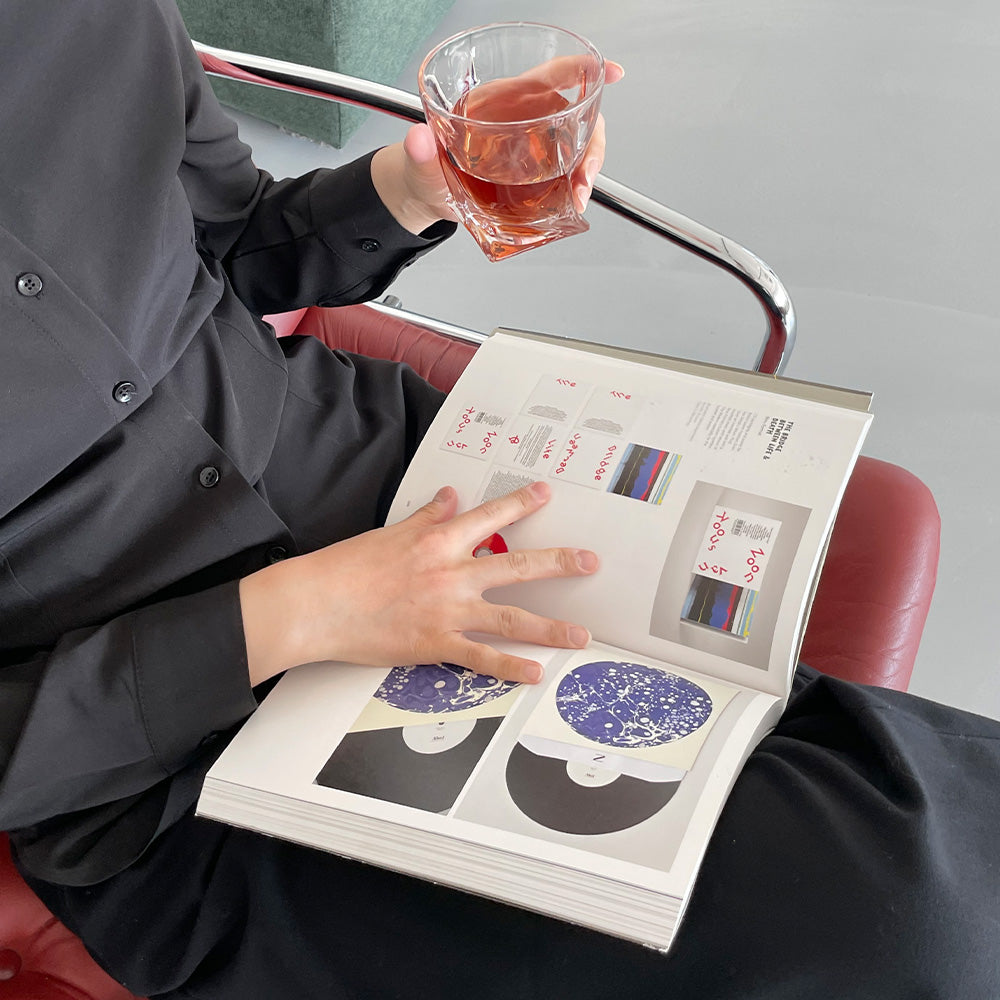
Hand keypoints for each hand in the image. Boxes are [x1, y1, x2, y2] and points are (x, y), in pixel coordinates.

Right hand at [240, 482, 598, 685]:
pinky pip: (481, 659)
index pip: (490, 516)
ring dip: (550, 628)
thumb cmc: (346, 569)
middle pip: (517, 566)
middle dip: (560, 563)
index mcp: (439, 541)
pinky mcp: (435, 645)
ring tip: (581, 635)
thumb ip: (426, 517)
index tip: (546, 493)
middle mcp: (451, 574)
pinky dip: (509, 668)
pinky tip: (534, 674)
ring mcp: (447, 611)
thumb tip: (449, 497)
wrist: (316, 603)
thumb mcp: (390, 533)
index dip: (521, 503)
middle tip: (590, 563)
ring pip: (511, 618)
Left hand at [370, 60, 624, 232]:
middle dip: (590, 147)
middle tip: (584, 179)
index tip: (610, 72)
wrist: (429, 196)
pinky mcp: (538, 177)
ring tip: (576, 199)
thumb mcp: (421, 162)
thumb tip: (417, 138)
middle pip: (577, 120)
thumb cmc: (427, 169)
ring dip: (586, 174)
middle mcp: (525, 122)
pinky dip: (574, 192)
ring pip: (577, 152)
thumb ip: (419, 151)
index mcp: (503, 102)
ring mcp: (534, 151)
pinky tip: (571, 206)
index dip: (582, 71)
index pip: (550, 77)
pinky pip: (566, 179)